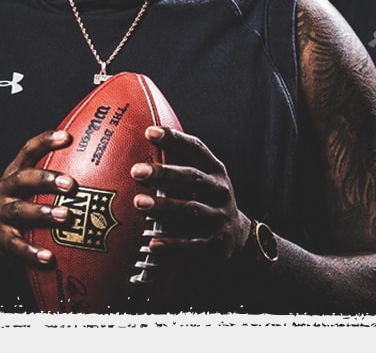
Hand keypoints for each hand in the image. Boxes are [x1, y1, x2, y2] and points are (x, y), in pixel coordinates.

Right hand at [0, 129, 75, 275]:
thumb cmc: (17, 210)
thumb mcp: (28, 191)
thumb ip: (52, 182)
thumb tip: (98, 172)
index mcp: (14, 174)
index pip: (28, 151)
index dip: (45, 142)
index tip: (67, 136)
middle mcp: (5, 190)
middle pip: (23, 179)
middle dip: (46, 179)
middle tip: (70, 184)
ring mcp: (0, 214)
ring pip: (20, 210)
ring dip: (43, 213)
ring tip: (66, 216)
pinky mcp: (0, 239)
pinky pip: (16, 245)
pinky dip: (32, 251)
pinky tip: (49, 257)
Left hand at [130, 126, 252, 264]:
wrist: (238, 237)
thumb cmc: (208, 200)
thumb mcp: (202, 180)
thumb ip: (180, 164)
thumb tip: (141, 142)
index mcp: (215, 171)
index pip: (196, 149)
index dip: (175, 139)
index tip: (150, 132)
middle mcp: (220, 191)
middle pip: (192, 178)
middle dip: (164, 173)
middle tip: (136, 171)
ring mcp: (219, 216)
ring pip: (191, 209)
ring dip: (164, 206)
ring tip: (139, 203)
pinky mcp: (216, 242)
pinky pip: (192, 243)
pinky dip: (172, 244)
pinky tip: (152, 243)